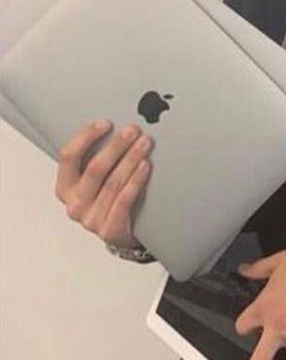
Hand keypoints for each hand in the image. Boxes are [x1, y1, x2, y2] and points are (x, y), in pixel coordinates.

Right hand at [54, 119, 153, 247]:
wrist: (122, 235)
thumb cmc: (109, 201)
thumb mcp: (95, 182)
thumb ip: (96, 160)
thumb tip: (117, 129)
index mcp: (64, 188)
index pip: (68, 157)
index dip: (86, 137)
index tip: (105, 123)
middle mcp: (74, 204)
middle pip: (95, 168)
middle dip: (116, 146)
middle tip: (132, 130)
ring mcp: (91, 219)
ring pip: (113, 183)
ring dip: (131, 159)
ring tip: (144, 144)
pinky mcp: (110, 230)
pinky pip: (124, 200)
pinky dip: (136, 181)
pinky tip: (145, 166)